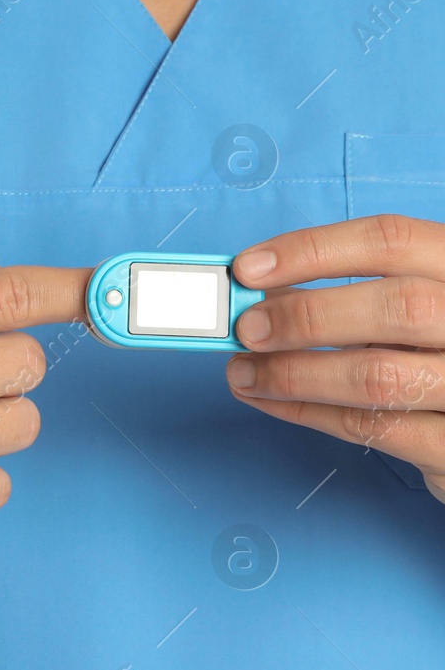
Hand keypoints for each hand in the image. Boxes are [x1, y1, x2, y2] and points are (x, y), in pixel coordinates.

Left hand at [227, 215, 444, 502]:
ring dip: (293, 374)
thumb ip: (351, 296)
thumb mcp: (412, 308)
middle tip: (246, 329)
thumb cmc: (437, 351)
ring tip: (244, 373)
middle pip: (398, 306)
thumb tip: (260, 294)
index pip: (393, 241)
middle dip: (307, 316)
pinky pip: (373, 428)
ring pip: (379, 376)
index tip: (248, 268)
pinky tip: (271, 401)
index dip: (313, 250)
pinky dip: (309, 412)